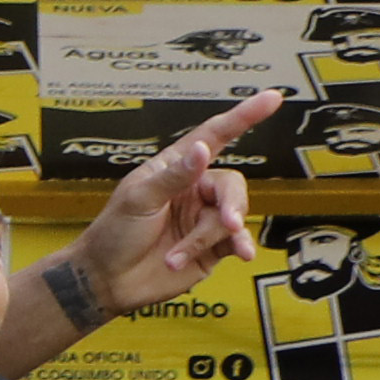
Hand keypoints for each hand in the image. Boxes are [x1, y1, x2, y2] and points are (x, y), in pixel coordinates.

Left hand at [56, 90, 275, 321]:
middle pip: (232, 186)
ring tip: (179, 255)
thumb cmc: (113, 234)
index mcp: (175, 168)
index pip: (214, 136)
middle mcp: (194, 189)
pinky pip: (236, 241)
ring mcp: (204, 218)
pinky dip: (238, 247)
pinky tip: (241, 254)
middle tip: (227, 223)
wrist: (107, 281)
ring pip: (233, 217)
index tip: (272, 98)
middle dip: (231, 205)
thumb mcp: (138, 199)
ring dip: (208, 237)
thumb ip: (173, 176)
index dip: (243, 117)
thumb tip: (200, 150)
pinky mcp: (212, 246)